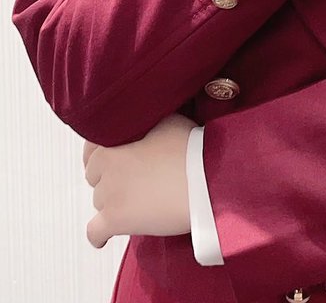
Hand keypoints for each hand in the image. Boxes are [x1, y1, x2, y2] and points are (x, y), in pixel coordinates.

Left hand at [83, 113, 198, 247]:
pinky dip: (98, 234)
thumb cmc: (189, 150)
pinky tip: (104, 236)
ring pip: (99, 201)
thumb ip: (146, 122)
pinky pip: (94, 232)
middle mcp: (104, 171)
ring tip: (134, 199)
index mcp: (111, 146)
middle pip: (95, 176)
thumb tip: (144, 122)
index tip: (114, 155)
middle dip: (109, 176)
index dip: (103, 151)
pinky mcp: (116, 222)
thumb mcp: (167, 121)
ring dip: (112, 200)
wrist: (203, 181)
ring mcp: (108, 198)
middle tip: (132, 176)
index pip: (91, 149)